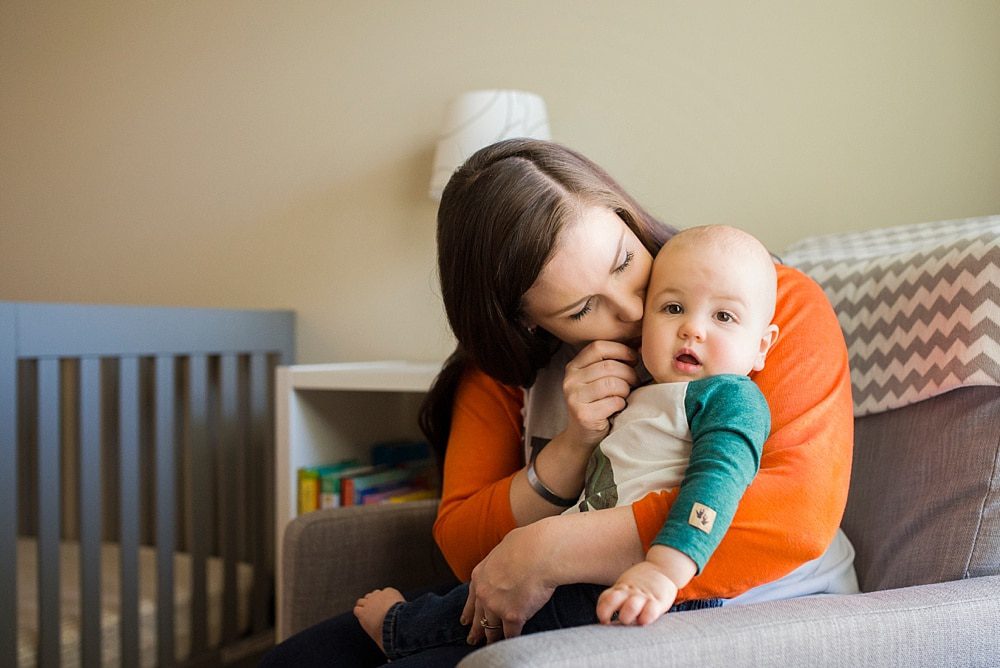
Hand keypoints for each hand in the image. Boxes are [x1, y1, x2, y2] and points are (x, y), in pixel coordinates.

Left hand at [461, 523, 555, 642]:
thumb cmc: (525, 545)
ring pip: (492, 628)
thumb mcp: (503, 549)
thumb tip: (507, 561)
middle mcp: (484, 593)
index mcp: (480, 575)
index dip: (468, 612)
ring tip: (492, 644)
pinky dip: (512, 639)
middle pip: (478, 617)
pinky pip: (510, 633)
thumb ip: (500, 562)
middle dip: (476, 630)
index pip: (471, 599)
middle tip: (472, 639)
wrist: (538, 553)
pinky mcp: (513, 616)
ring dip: (492, 638)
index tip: (465, 621)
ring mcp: (496, 606)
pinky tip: (511, 642)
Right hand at [562, 341, 638, 447]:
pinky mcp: (583, 414)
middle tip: (634, 383)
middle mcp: (570, 380)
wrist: (581, 436)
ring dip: (626, 390)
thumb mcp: (596, 380)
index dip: (620, 350)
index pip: (598, 347)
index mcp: (573, 367)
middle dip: (629, 374)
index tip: (633, 359)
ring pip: (613, 384)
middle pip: (609, 366)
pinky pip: (614, 402)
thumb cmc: (597, 404)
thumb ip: (609, 364)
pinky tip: (617, 408)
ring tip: (624, 396)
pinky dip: (621, 404)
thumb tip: (639, 346)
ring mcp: (574, 397)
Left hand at [596, 561, 677, 625]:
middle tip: (614, 622)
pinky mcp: (658, 602)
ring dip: (626, 616)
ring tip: (628, 621)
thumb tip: (605, 621)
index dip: (602, 611)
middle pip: (612, 600)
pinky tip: (643, 621)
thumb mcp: (625, 587)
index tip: (605, 621)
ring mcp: (643, 596)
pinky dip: (645, 618)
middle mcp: (630, 592)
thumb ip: (615, 599)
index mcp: (620, 589)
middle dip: (608, 613)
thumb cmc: (641, 586)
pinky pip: (650, 612)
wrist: (663, 569)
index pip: (605, 598)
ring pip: (631, 606)